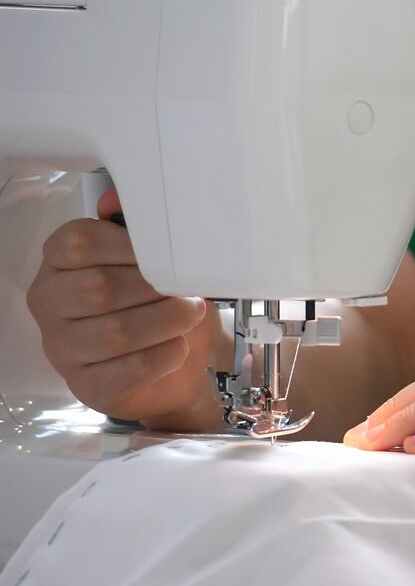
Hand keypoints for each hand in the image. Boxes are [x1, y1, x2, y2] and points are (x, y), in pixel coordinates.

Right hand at [24, 189, 224, 428]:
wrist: (179, 361)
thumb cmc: (160, 301)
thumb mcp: (151, 258)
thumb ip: (135, 227)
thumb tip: (116, 200)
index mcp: (59, 263)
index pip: (78, 243)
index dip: (130, 246)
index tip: (166, 252)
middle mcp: (51, 304)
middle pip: (99, 289)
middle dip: (155, 288)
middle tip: (187, 289)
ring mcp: (64, 348)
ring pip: (114, 332)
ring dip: (166, 321)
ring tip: (191, 314)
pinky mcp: (87, 386)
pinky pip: (128, 370)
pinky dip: (164, 356)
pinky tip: (179, 346)